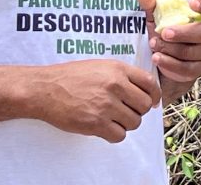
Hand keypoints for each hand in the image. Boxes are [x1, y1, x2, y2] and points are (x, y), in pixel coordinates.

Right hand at [31, 59, 160, 142]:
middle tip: (126, 111)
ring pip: (134, 122)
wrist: (45, 89)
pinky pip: (119, 135)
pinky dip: (115, 134)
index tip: (153, 102)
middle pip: (145, 105)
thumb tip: (144, 89)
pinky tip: (105, 128)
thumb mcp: (100, 66)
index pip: (150, 83)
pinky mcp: (95, 123)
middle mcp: (115, 86)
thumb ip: (122, 75)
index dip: (154, 95)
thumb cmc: (71, 76)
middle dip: (138, 110)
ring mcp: (106, 105)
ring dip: (126, 123)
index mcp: (118, 69)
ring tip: (113, 119)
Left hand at [137, 0, 200, 99]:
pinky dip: (170, 64)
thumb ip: (152, 5)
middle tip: (164, 32)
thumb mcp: (156, 19)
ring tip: (153, 45)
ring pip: (193, 52)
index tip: (192, 3)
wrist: (162, 66)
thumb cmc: (163, 36)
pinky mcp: (199, 70)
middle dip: (184, 32)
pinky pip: (186, 68)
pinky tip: (157, 58)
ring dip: (171, 49)